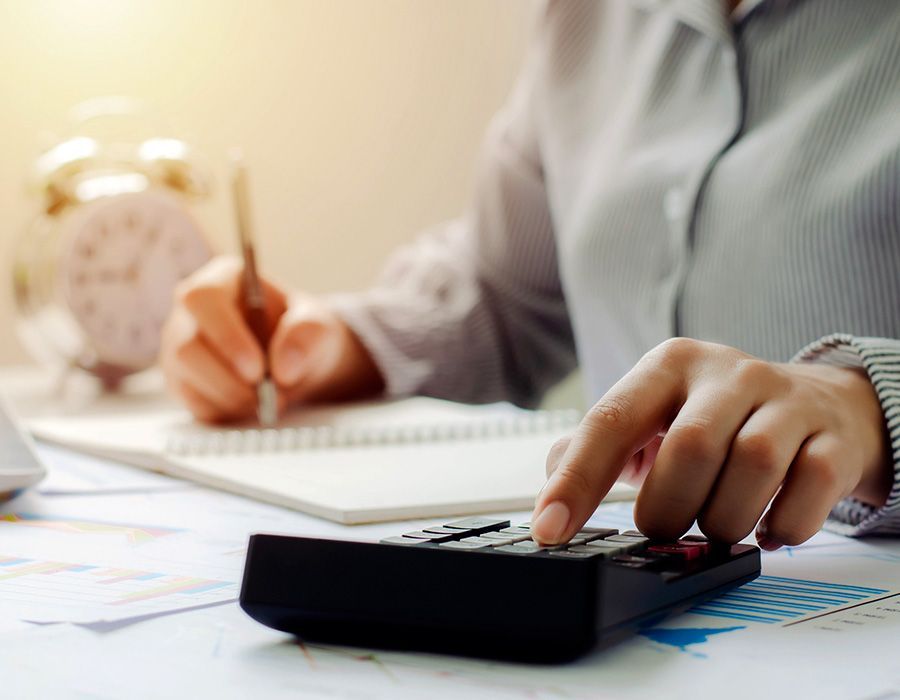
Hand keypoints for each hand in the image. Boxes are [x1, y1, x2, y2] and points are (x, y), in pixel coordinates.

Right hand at [160, 256, 383, 422]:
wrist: (301, 361)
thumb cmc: (304, 332)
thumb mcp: (319, 326)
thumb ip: (307, 335)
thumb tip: (284, 368)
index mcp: (223, 280)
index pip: (202, 298)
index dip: (225, 336)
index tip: (257, 369)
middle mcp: (192, 312)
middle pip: (186, 346)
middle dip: (229, 379)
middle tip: (268, 396)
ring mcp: (182, 348)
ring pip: (186, 379)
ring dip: (231, 398)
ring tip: (269, 402)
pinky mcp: (184, 382)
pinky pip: (194, 403)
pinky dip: (227, 411)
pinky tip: (253, 406)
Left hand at [532, 338, 891, 549]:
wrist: (821, 406)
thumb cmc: (716, 418)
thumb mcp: (653, 414)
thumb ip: (596, 446)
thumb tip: (553, 488)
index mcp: (669, 365)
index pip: (611, 421)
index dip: (577, 481)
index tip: (550, 530)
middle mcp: (728, 373)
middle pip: (689, 449)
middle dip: (667, 507)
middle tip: (663, 526)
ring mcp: (787, 401)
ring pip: (753, 466)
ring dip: (724, 519)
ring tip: (715, 525)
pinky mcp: (833, 438)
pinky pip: (808, 491)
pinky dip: (781, 526)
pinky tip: (766, 529)